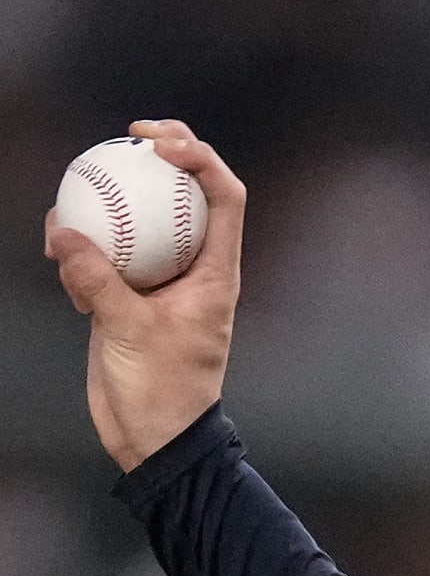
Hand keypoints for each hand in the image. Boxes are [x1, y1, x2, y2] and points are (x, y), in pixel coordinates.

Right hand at [46, 119, 246, 472]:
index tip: (162, 145)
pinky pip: (105, 255)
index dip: (202, 160)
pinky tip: (58, 252)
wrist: (154, 439)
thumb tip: (66, 232)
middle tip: (129, 136)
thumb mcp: (129, 332)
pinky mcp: (127, 298)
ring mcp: (159, 281)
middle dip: (163, 159)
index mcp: (216, 272)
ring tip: (73, 204)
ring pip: (139, 223)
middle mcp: (194, 270)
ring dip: (108, 206)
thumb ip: (98, 281)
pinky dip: (81, 249)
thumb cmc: (163, 393)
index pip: (225, 199)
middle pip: (186, 197)